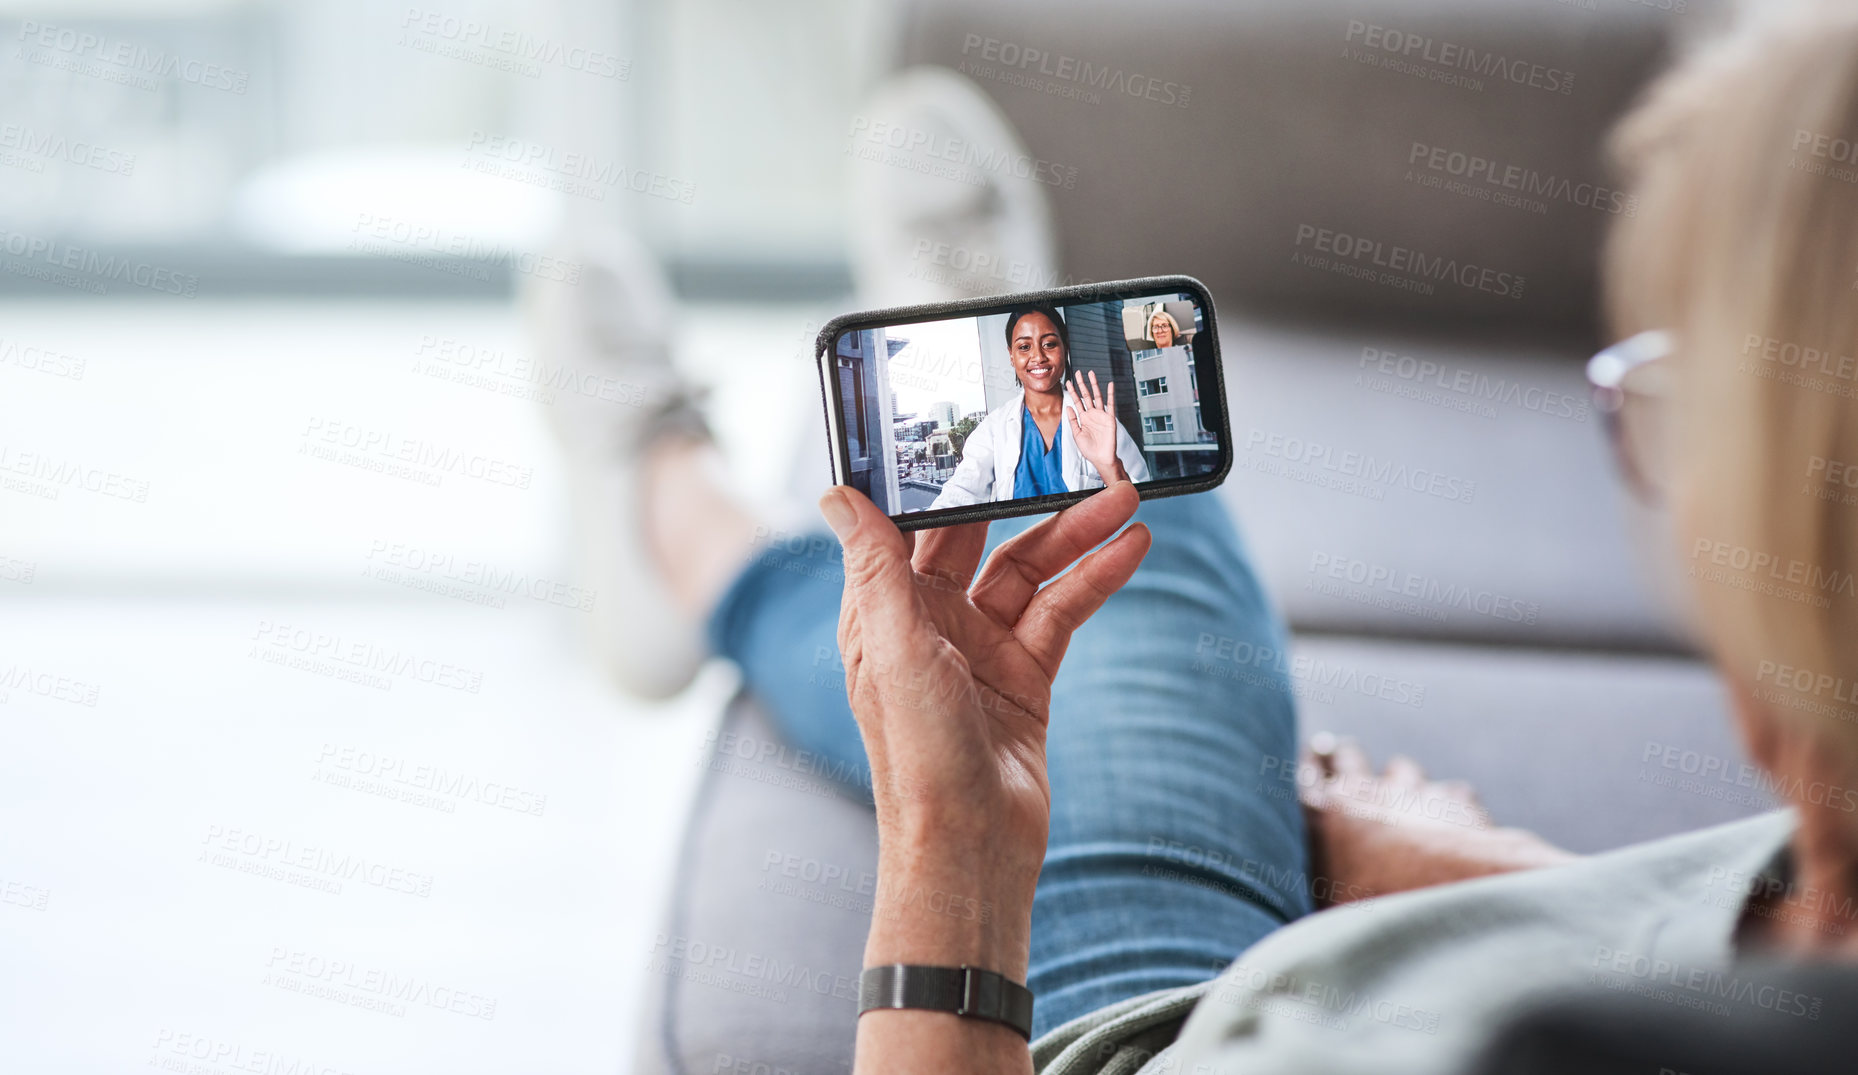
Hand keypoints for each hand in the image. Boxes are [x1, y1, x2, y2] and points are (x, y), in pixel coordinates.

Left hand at [820, 482, 1148, 1071]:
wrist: (971, 847)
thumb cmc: (917, 757)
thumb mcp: (894, 650)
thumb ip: (876, 567)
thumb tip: (838, 494)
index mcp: (882, 613)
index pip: (911, 526)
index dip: (942, 480)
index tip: (974, 428)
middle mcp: (930, 625)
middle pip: (981, 539)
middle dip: (1026, 499)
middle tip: (1071, 456)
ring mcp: (981, 650)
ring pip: (1031, 572)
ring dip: (1076, 535)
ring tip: (1126, 500)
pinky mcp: (1027, 676)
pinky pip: (1063, 612)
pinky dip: (1095, 580)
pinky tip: (1129, 551)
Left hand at [1065, 370, 1127, 484]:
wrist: (1101, 458)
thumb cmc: (1089, 449)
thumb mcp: (1076, 435)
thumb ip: (1072, 421)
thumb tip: (1067, 407)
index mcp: (1083, 418)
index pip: (1077, 401)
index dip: (1072, 392)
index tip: (1067, 382)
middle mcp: (1092, 414)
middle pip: (1086, 395)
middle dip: (1082, 384)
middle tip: (1078, 373)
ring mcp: (1101, 415)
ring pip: (1097, 396)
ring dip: (1094, 385)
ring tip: (1091, 374)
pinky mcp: (1110, 418)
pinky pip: (1111, 404)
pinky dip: (1111, 394)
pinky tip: (1110, 385)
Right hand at [1298, 734, 1573, 908]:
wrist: (1450, 902)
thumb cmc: (1379, 917)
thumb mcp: (1330, 909)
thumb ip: (1322, 885)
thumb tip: (1310, 904)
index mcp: (1321, 817)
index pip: (1305, 777)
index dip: (1310, 769)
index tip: (1313, 761)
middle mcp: (1363, 793)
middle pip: (1346, 757)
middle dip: (1345, 758)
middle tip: (1342, 757)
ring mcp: (1412, 793)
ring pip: (1401, 769)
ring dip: (1400, 780)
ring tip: (1401, 795)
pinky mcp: (1457, 801)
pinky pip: (1451, 792)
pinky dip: (1450, 803)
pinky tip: (1456, 821)